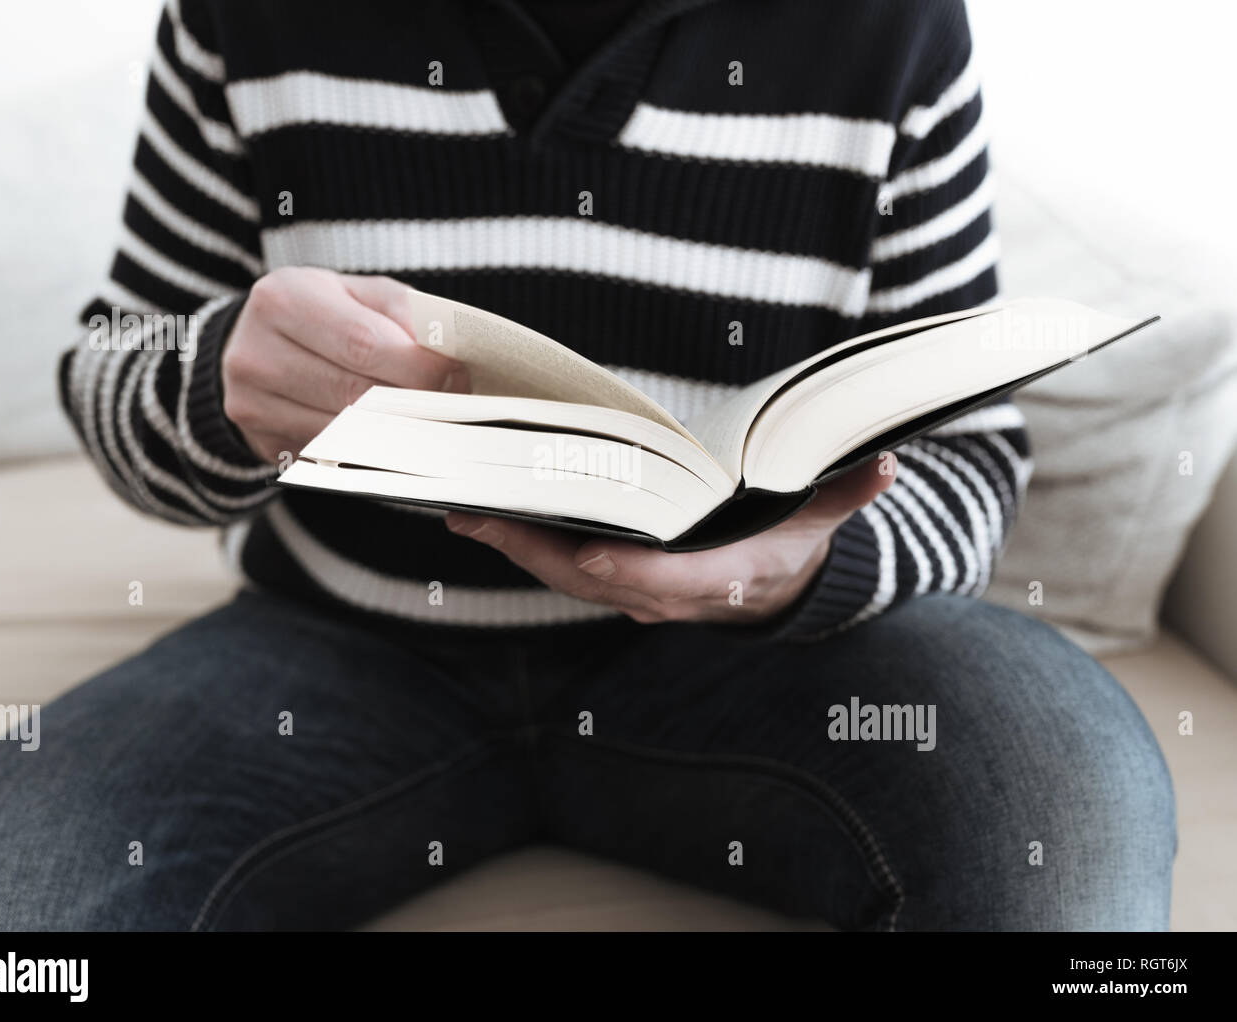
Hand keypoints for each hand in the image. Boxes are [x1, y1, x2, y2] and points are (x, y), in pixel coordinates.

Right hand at [221, 268, 468, 462]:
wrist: (254, 343)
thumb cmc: (323, 314)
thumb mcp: (362, 294)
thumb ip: (406, 312)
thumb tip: (451, 351)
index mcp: (284, 300)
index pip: (365, 343)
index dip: (420, 366)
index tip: (457, 376)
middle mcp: (257, 353)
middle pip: (356, 394)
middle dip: (415, 402)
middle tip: (453, 405)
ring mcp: (254, 404)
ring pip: (347, 432)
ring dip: (397, 431)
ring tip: (427, 419)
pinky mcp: (264, 441)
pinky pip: (332, 453)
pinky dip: (370, 448)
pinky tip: (391, 436)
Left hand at [445, 455, 895, 623]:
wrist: (771, 592)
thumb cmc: (789, 546)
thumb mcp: (819, 521)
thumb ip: (845, 495)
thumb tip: (883, 466)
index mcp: (717, 580)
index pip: (667, 583)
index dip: (629, 572)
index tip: (588, 554)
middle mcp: (666, 595)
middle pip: (593, 580)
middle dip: (537, 552)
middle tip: (482, 515)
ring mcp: (634, 594)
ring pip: (565, 576)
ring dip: (516, 547)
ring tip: (466, 511)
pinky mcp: (613, 581)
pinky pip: (561, 568)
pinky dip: (524, 545)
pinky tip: (487, 517)